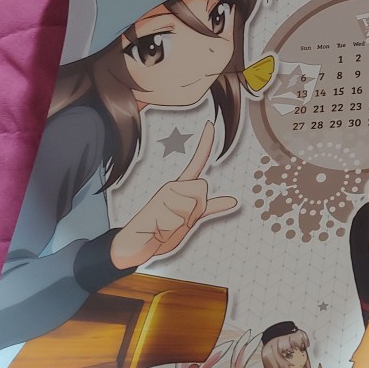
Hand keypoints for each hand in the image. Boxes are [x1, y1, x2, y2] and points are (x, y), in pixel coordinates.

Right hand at [111, 122, 236, 269]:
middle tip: (179, 220)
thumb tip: (233, 201)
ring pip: (193, 207)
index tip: (211, 124)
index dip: (205, 143)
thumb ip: (211, 208)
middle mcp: (173, 186)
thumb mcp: (191, 218)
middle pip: (203, 190)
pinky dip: (173, 230)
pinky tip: (160, 230)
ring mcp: (164, 196)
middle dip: (197, 209)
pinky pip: (179, 221)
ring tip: (168, 225)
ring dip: (184, 222)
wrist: (135, 243)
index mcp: (181, 186)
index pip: (197, 162)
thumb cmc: (163, 229)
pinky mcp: (158, 207)